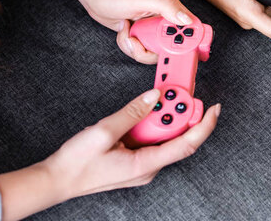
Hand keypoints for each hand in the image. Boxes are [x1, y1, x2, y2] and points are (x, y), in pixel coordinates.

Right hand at [44, 89, 219, 199]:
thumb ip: (132, 112)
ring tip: (164, 95)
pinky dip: (152, 122)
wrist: (56, 180)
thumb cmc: (77, 163)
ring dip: (165, 116)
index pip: (186, 145)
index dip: (204, 126)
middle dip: (182, 113)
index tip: (213, 108)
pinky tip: (148, 108)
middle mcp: (148, 167)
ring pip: (163, 138)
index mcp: (145, 165)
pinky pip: (151, 139)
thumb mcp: (103, 132)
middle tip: (181, 90)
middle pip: (177, 139)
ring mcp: (141, 165)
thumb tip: (154, 96)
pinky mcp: (133, 160)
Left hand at [83, 0, 193, 63]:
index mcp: (172, 11)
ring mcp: (152, 32)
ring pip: (153, 54)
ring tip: (128, 32)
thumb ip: (168, 7)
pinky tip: (124, 31)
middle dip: (151, 49)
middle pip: (170, 50)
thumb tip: (187, 20)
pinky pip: (141, 53)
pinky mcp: (142, 39)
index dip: (189, 43)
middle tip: (139, 39)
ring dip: (136, 48)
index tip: (176, 50)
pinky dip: (129, 46)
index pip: (191, 30)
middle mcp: (164, 23)